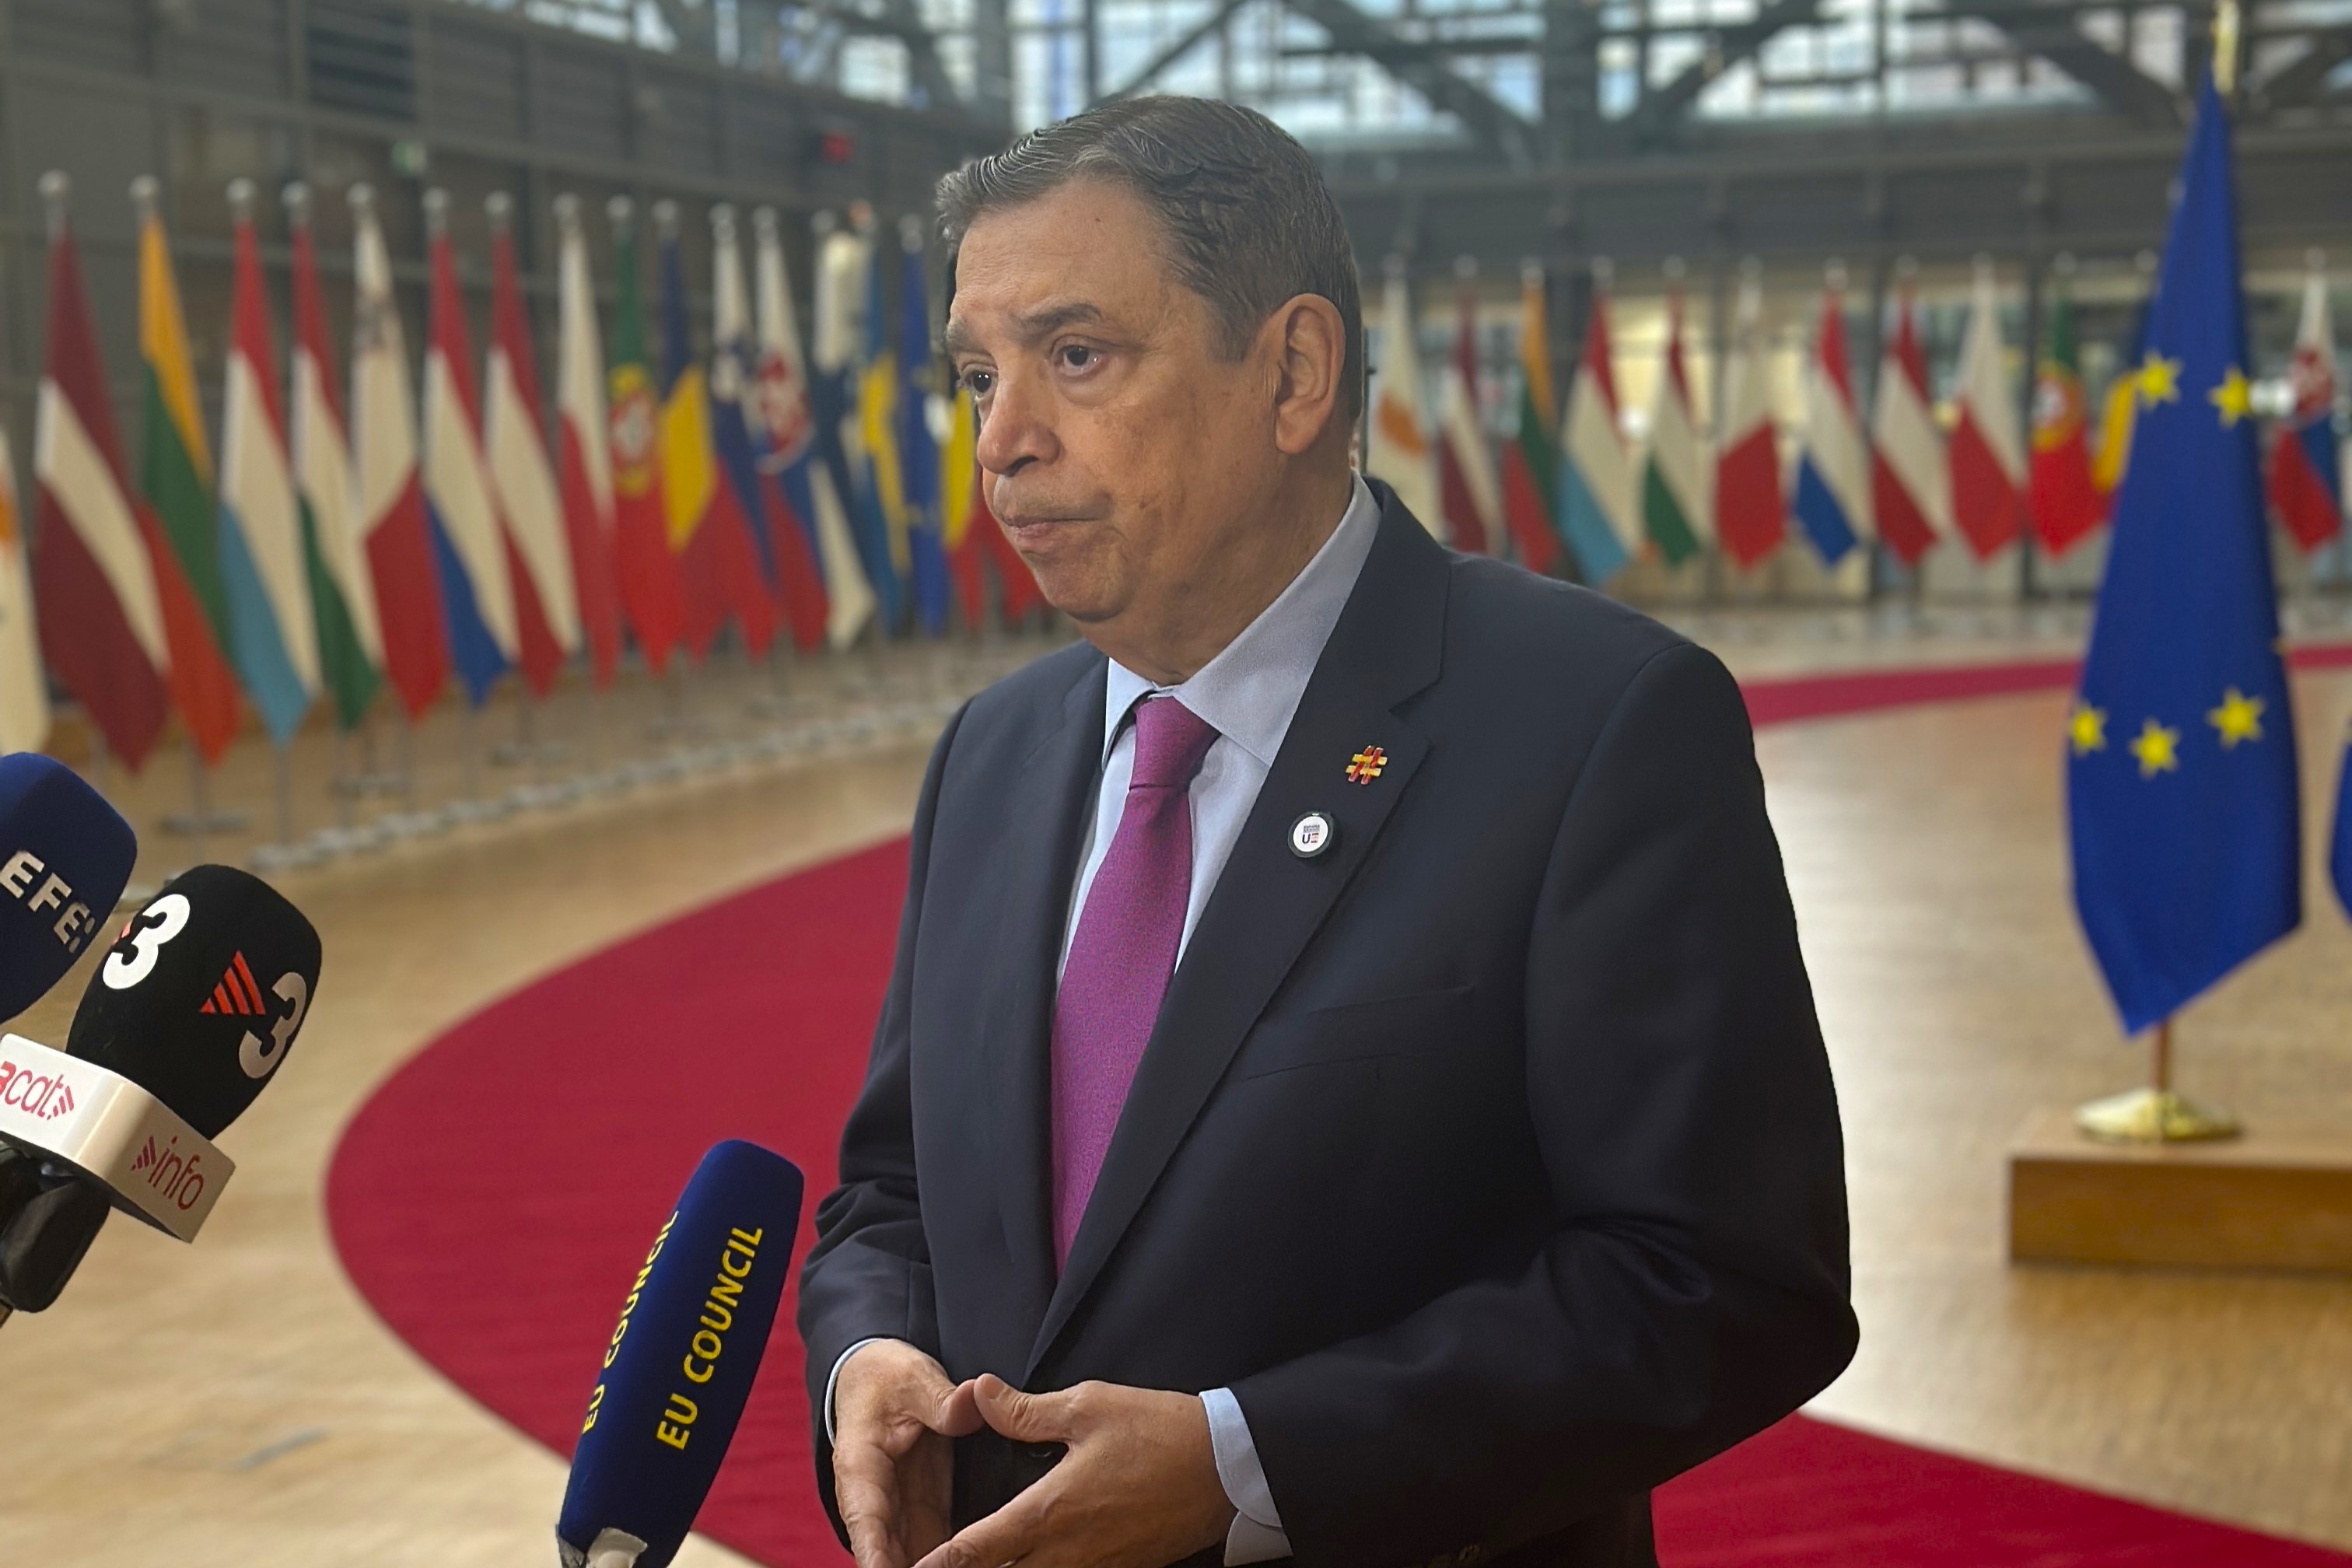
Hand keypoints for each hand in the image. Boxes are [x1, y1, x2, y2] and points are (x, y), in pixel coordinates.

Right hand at [833, 1340, 984, 1567]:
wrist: (877, 1380)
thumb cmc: (886, 1380)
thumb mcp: (913, 1378)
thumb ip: (941, 1399)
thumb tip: (969, 1406)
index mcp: (861, 1468)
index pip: (866, 1519)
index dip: (876, 1553)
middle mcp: (876, 1500)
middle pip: (888, 1552)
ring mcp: (900, 1511)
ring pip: (912, 1556)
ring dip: (933, 1567)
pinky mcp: (924, 1513)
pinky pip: (936, 1548)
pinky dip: (953, 1562)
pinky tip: (980, 1564)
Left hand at [912, 1375, 1232, 1567]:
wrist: (1228, 1469)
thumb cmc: (1159, 1431)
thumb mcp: (1089, 1406)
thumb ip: (1026, 1410)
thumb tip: (978, 1392)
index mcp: (1048, 1511)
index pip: (976, 1550)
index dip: (939, 1564)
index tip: (910, 1567)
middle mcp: (1065, 1551)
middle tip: (931, 1566)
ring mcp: (1094, 1566)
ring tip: (975, 1564)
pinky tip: (1032, 1560)